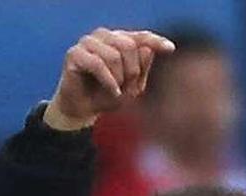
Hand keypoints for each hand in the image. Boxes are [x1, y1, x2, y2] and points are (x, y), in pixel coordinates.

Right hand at [43, 28, 174, 130]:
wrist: (85, 109)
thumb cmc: (110, 95)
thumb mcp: (133, 86)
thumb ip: (142, 68)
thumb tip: (148, 50)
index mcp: (120, 40)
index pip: (141, 36)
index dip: (156, 41)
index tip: (171, 49)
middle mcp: (104, 36)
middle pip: (128, 45)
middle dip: (133, 70)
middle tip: (128, 87)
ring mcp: (88, 42)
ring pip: (113, 55)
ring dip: (119, 77)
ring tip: (117, 90)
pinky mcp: (74, 54)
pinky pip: (97, 64)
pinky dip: (108, 81)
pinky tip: (113, 91)